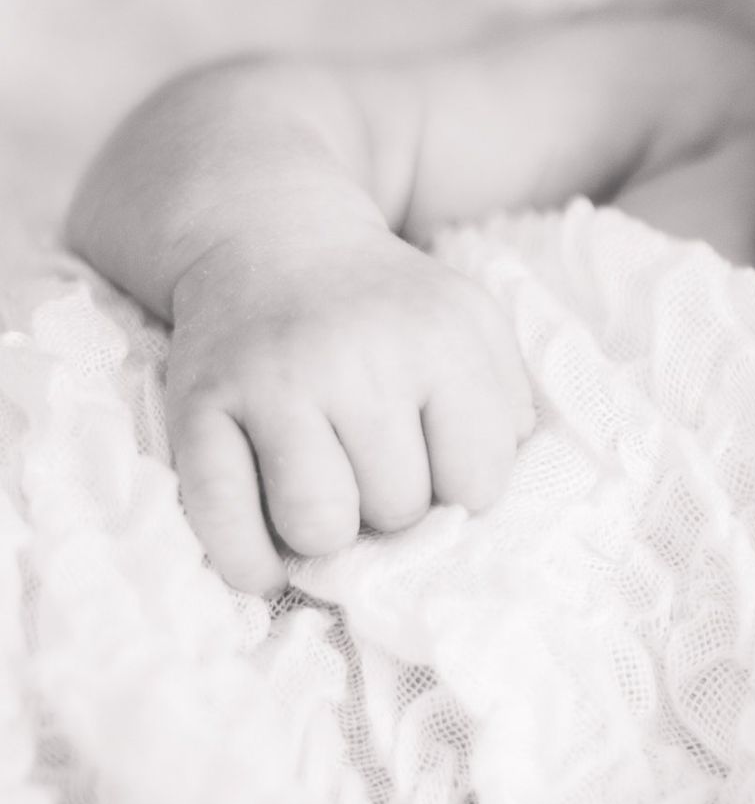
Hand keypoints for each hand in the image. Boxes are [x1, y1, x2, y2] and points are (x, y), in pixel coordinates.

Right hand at [165, 227, 535, 593]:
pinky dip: (245, 559)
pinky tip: (264, 562)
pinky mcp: (198, 405)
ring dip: (328, 531)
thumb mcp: (472, 324)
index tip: (438, 461)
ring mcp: (273, 384)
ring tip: (328, 494)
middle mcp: (357, 360)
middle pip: (398, 509)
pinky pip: (221, 517)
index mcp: (439, 341)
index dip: (461, 487)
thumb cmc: (388, 303)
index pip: (477, 481)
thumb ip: (506, 401)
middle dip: (393, 505)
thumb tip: (491, 491)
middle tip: (374, 465)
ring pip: (319, 525)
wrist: (274, 241)